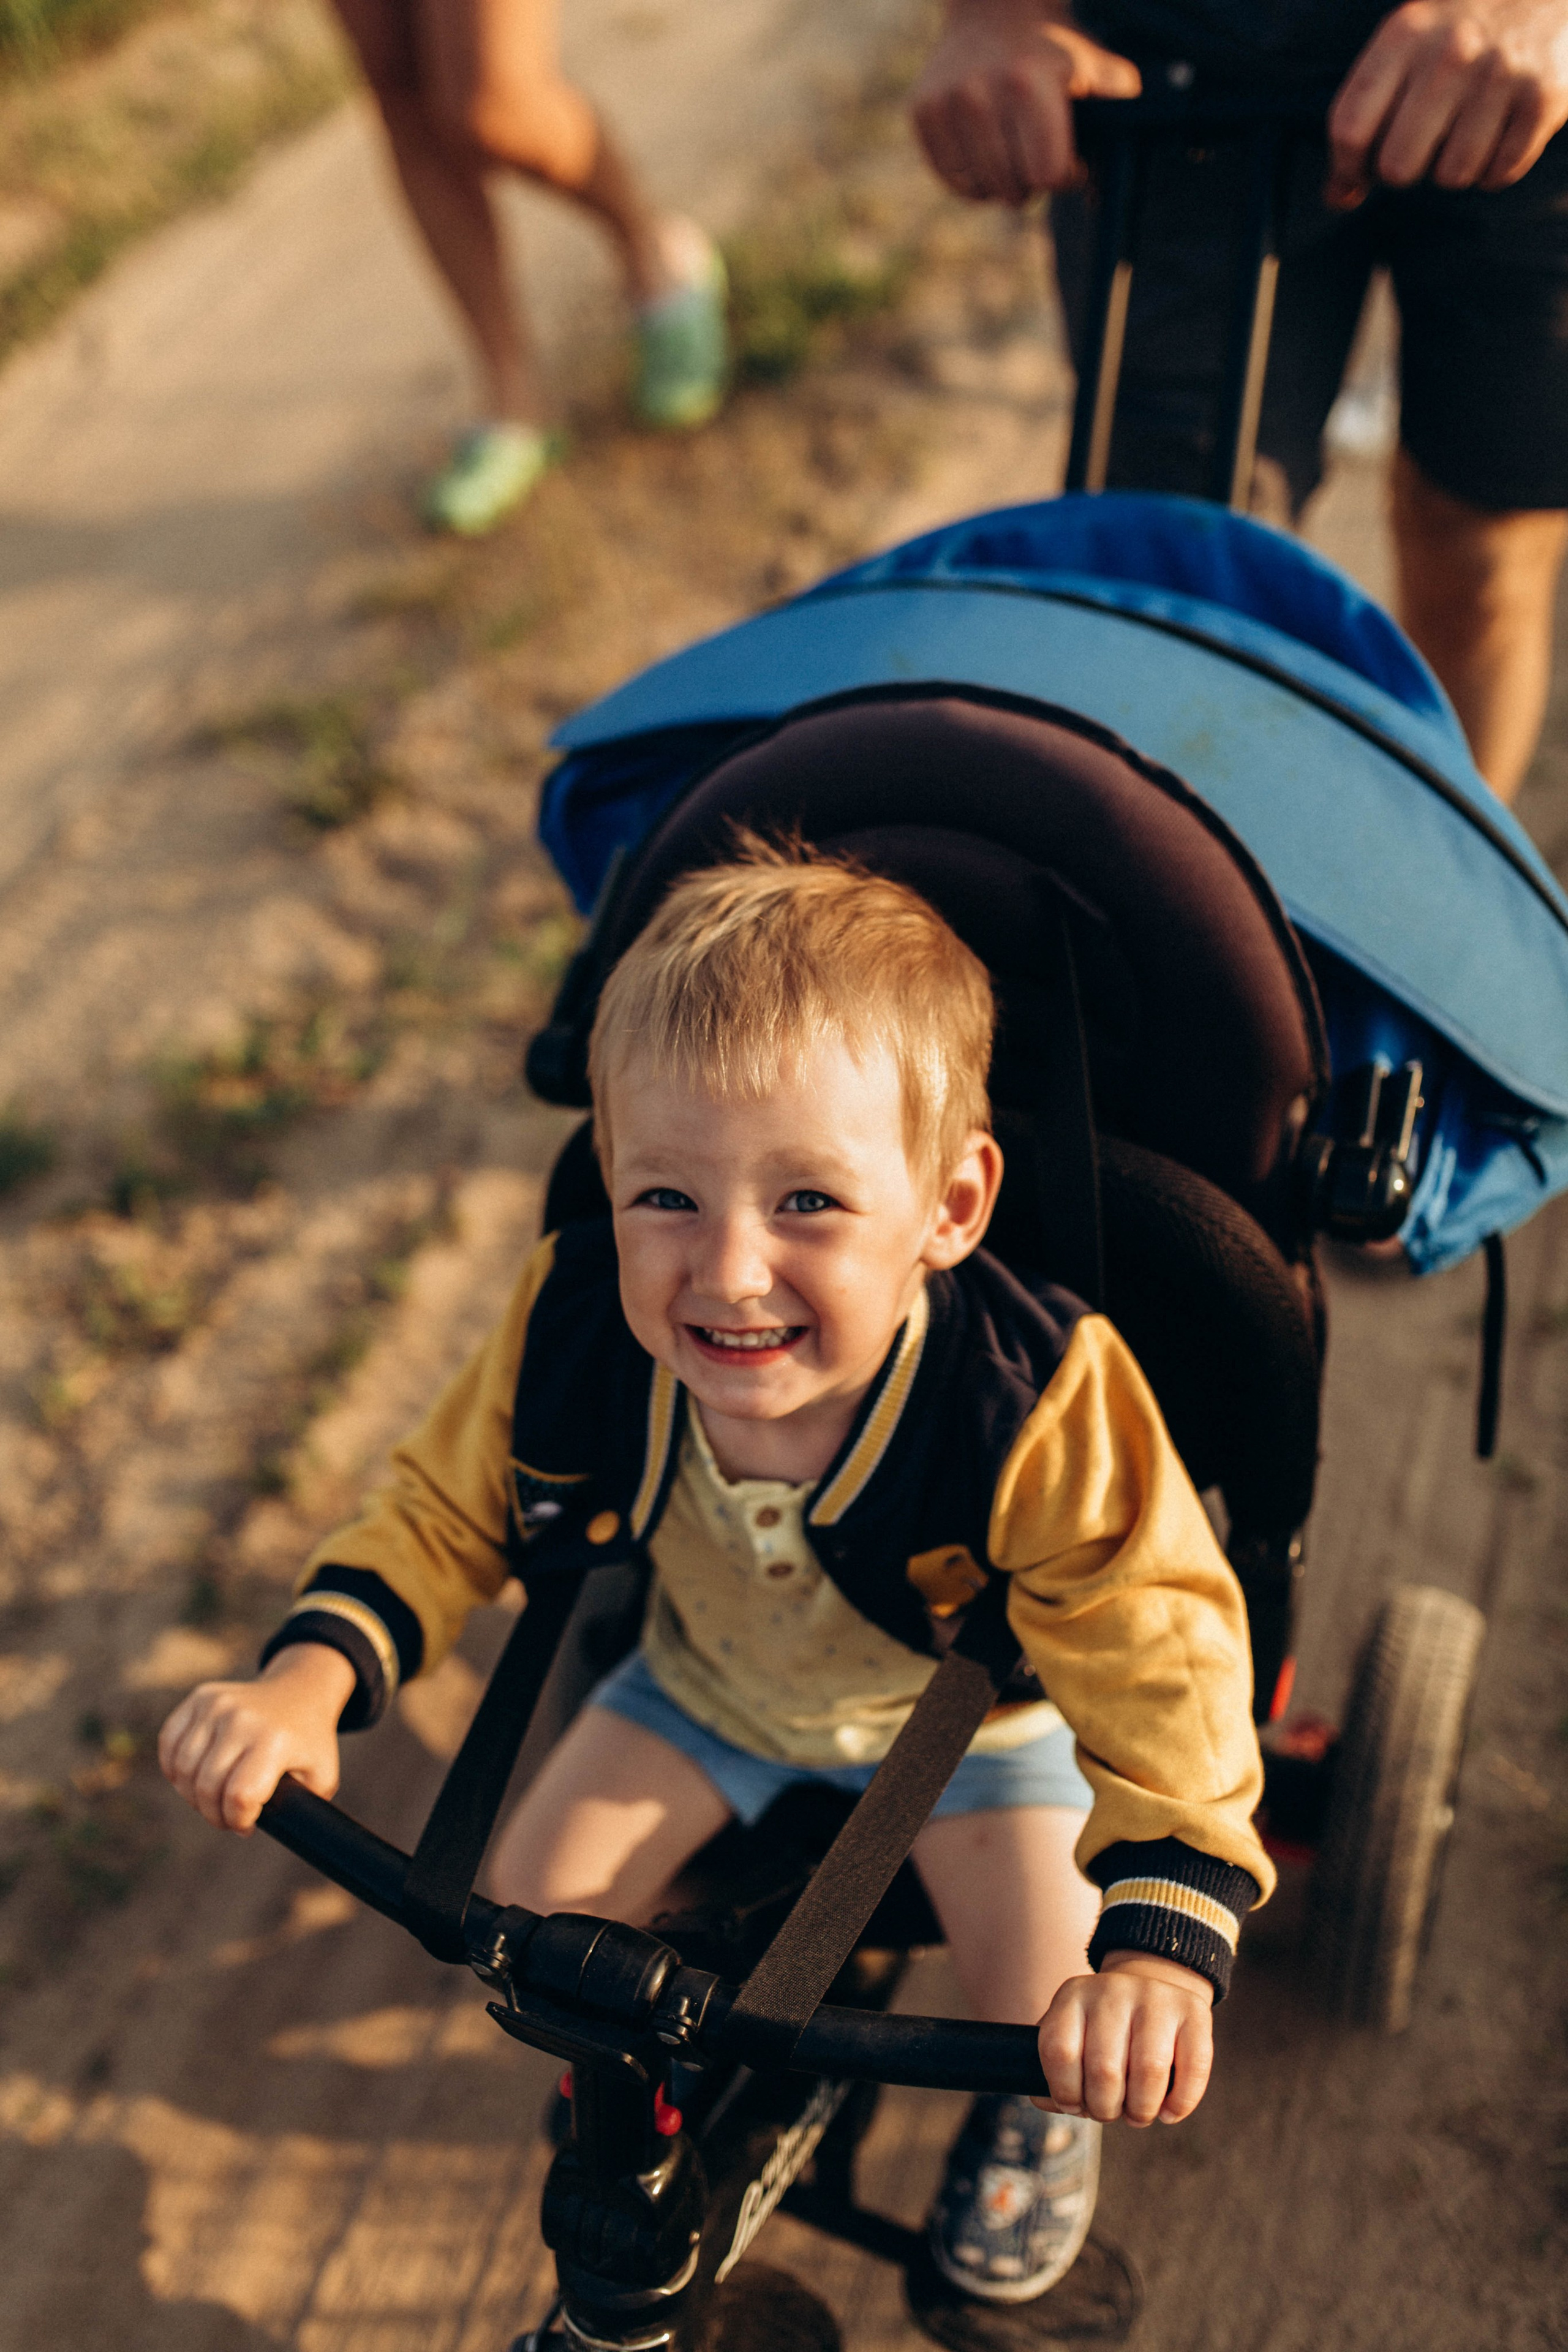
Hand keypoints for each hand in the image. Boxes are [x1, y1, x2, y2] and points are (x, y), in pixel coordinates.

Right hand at [158, 1643, 353, 1832]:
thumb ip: (303, 1809)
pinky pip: (169, 1743)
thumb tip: (280, 1833)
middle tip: (228, 1818)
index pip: (239, 1796)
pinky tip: (194, 1776)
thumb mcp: (321, 1777)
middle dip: (214, 1815)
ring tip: (213, 1799)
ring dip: (192, 1795)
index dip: (238, 1821)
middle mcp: (243, 1719)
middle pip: (207, 1787)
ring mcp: (217, 1704)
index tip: (248, 1825)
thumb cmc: (308, 1742)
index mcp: (275, 1740)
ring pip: (182, 1769)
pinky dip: (174, 1768)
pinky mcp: (200, 1697)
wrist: (300, 1690)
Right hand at [911, 0, 1141, 202]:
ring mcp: (944, 103)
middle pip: (1014, 188)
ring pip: (981, 191)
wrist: (994, 7)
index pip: (1048, 176)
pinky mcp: (921, 112)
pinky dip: (972, 179)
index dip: (1066, 175)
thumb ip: (1117, 118)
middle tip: (1038, 152)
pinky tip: (986, 152)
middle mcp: (979, 93)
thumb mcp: (1095, 68)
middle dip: (1033, 181)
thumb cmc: (1054, 48)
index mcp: (1028, 84)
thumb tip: (1104, 193)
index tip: (1071, 158)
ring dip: (1002, 184)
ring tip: (1013, 152)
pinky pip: (952, 180)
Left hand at [1034, 1951, 1213, 2125]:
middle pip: (1104, 2070)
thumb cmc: (1104, 2030)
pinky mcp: (1194, 2011)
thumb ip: (1055, 2068)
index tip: (1074, 2105)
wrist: (1151, 1991)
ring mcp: (1156, 1997)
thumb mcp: (1072, 2035)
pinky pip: (1193, 2069)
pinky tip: (1168, 2112)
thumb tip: (1045, 2099)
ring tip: (1137, 2113)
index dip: (1065, 2091)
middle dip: (1105, 2109)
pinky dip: (1180, 2104)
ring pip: (1148, 2071)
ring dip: (1141, 2110)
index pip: (1059, 2051)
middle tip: (1110, 2112)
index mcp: (1073, 1996)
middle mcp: (1113, 1990)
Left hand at [1327, 0, 1567, 204]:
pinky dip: (1493, 168)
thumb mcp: (1404, 47)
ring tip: (1464, 131)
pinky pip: (1498, 174)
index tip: (1356, 174)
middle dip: (1403, 169)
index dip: (1346, 167)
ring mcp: (1501, 74)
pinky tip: (1497, 131)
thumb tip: (1338, 198)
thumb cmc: (1457, 30)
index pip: (1350, 127)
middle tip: (1420, 145)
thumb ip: (1363, 113)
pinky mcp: (1542, 98)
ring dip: (1453, 168)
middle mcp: (1451, 52)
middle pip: (1398, 167)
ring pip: (1451, 176)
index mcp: (1405, 34)